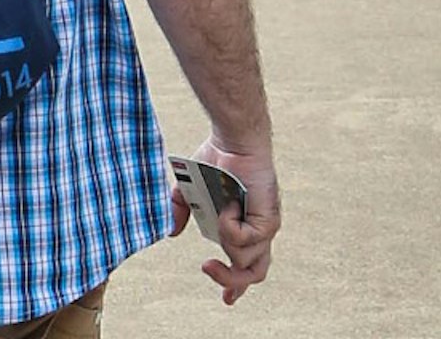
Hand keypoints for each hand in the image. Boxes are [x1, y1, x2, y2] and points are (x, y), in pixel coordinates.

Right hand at [169, 136, 278, 306]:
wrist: (234, 142)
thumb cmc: (216, 161)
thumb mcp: (190, 191)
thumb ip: (182, 211)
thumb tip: (171, 232)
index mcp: (243, 228)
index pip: (246, 266)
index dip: (235, 285)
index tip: (226, 299)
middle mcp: (258, 233)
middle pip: (254, 274)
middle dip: (230, 279)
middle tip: (206, 266)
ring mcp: (265, 228)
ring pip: (246, 260)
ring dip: (225, 240)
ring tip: (219, 211)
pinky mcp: (268, 221)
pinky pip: (244, 240)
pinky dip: (229, 226)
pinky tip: (227, 205)